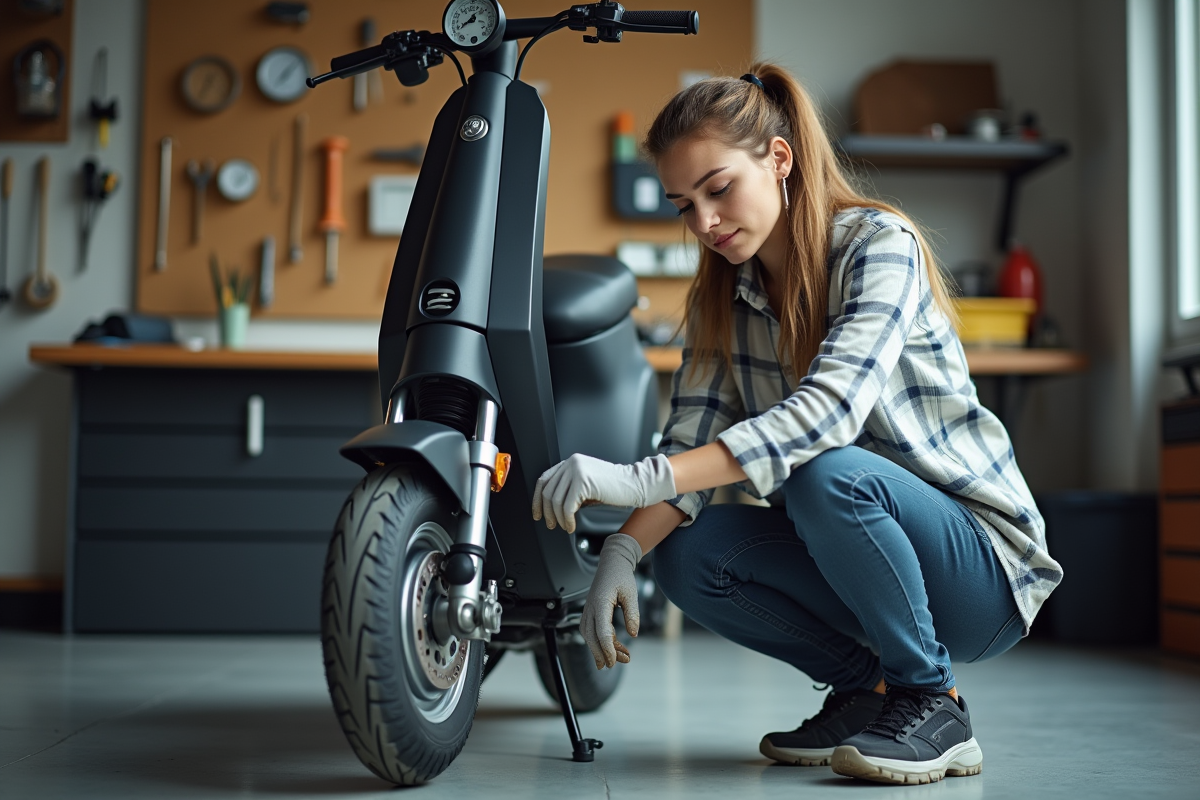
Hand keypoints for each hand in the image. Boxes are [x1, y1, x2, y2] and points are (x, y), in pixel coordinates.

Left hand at [532, 453, 675, 533]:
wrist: (634, 484)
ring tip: (565, 527)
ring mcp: (577, 470)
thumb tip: (550, 508)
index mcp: (571, 462)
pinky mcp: (583, 481)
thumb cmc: (613, 488)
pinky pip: (567, 506)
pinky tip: (572, 527)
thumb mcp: (587, 486)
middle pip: (547, 492)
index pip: (544, 480)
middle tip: (551, 525)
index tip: (537, 513)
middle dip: (547, 512)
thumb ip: (569, 491)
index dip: (537, 499)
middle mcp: (571, 463)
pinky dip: (567, 520)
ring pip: (555, 501)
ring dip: (558, 519)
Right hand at [581, 533, 641, 668]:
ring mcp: (588, 610)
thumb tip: (633, 634)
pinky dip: (599, 642)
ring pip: (588, 635)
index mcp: (600, 602)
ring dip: (599, 650)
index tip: (615, 661)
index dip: (608, 648)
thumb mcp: (631, 594)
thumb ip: (632, 614)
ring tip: (615, 661)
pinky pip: (590, 631)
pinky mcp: (590, 612)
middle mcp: (590, 607)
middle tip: (617, 664)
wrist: (612, 563)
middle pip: (592, 636)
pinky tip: (609, 650)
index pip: (602, 630)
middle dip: (602, 653)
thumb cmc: (621, 576)